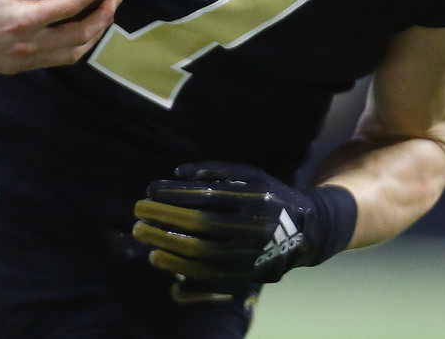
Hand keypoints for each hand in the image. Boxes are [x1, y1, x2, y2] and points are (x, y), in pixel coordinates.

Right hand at [0, 0, 120, 72]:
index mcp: (21, 21)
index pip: (72, 6)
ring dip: (94, 36)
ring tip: (104, 15)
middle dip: (105, 17)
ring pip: (72, 54)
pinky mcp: (17, 67)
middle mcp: (27, 45)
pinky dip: (74, 46)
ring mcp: (23, 60)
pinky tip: (76, 29)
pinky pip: (56, 60)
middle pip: (81, 36)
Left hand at [133, 162, 353, 287]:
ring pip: (201, 251)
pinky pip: (206, 274)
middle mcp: (255, 226)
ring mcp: (251, 253)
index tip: (149, 190)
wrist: (307, 231)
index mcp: (256, 197)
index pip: (208, 196)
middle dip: (165, 217)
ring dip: (165, 242)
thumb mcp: (252, 174)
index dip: (175, 194)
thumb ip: (216, 171)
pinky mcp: (247, 274)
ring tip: (141, 233)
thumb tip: (176, 172)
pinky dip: (178, 266)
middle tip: (137, 211)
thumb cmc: (271, 194)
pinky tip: (157, 257)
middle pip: (201, 223)